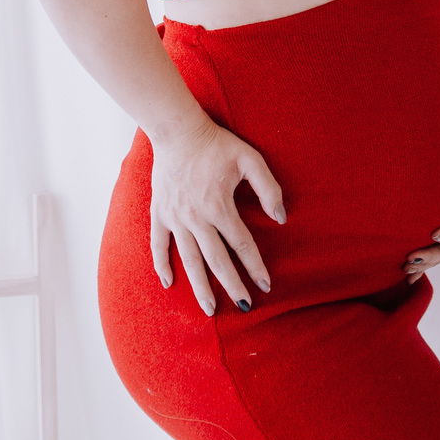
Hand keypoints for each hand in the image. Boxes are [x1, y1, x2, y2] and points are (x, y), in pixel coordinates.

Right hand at [150, 115, 286, 314]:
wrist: (177, 130)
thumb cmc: (216, 144)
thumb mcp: (249, 159)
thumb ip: (268, 188)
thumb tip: (280, 218)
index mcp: (219, 206)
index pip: (242, 244)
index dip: (255, 266)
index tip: (266, 285)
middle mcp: (196, 218)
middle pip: (217, 260)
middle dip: (232, 286)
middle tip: (244, 306)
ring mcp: (175, 218)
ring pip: (189, 259)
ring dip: (200, 286)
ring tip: (210, 308)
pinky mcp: (159, 213)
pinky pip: (158, 245)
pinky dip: (162, 265)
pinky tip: (169, 284)